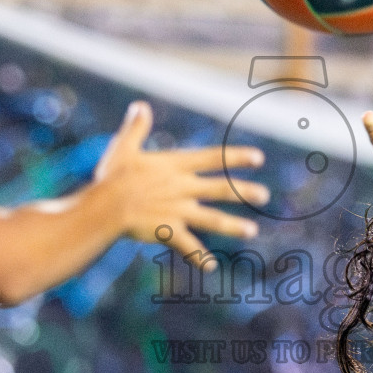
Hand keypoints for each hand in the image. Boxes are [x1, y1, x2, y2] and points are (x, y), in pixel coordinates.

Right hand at [95, 101, 269, 269]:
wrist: (107, 207)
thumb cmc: (113, 176)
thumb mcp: (124, 147)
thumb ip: (136, 127)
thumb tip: (140, 105)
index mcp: (175, 166)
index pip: (213, 159)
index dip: (236, 157)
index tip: (259, 158)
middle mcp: (183, 188)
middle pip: (220, 189)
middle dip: (244, 191)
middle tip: (265, 195)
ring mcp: (178, 211)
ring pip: (212, 219)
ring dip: (233, 226)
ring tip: (252, 231)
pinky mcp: (169, 230)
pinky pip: (188, 246)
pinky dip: (198, 257)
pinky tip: (210, 267)